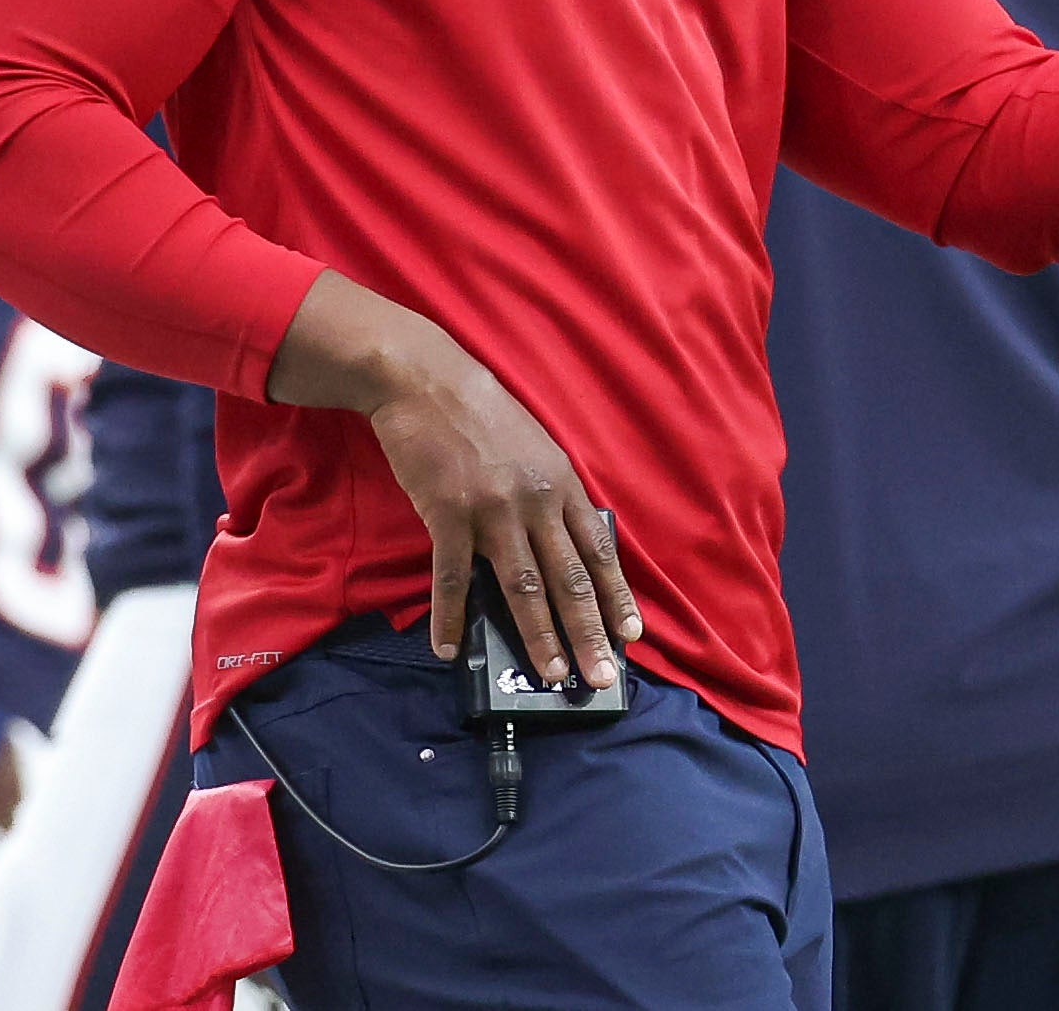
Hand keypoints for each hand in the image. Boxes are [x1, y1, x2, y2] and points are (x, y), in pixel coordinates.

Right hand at [268, 272, 642, 687]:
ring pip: (523, 587)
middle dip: (588, 633)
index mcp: (561, 484)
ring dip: (539, 636)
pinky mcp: (448, 514)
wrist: (427, 381)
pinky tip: (448, 646)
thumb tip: (563, 548)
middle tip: (601, 676)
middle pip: (569, 579)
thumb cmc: (482, 415)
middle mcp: (536, 501)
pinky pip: (452, 577)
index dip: (615, 595)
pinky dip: (450, 616)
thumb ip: (551, 496)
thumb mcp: (535, 448)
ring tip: (552, 675)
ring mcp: (493, 510)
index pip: (598, 551)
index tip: (631, 633)